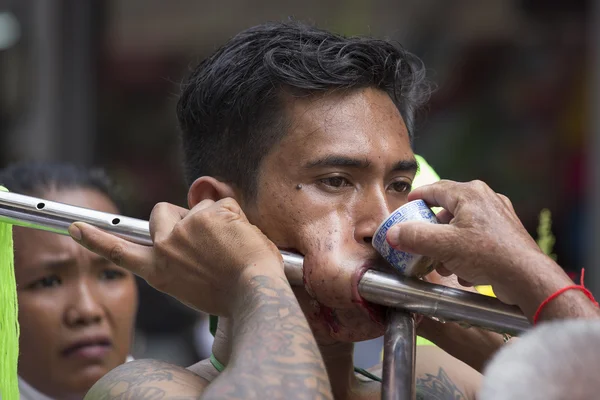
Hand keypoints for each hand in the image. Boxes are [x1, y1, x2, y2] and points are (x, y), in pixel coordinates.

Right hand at [68, 198, 283, 316]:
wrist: (255, 294)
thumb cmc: (233, 294)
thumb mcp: (194, 285)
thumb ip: (181, 260)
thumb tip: (185, 235)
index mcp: (159, 271)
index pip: (120, 252)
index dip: (96, 239)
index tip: (75, 228)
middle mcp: (165, 247)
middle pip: (161, 212)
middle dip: (180, 215)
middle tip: (204, 234)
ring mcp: (185, 228)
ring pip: (199, 207)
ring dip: (215, 219)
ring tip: (232, 246)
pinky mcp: (207, 214)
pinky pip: (223, 203)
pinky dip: (236, 216)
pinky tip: (243, 238)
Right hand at [386, 180, 546, 304]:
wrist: (526, 277)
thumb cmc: (488, 255)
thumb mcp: (443, 245)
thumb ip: (414, 237)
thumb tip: (392, 233)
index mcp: (470, 194)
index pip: (435, 189)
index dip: (417, 197)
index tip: (406, 206)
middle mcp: (485, 199)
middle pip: (448, 209)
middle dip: (432, 230)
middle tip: (421, 242)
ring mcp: (498, 216)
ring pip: (461, 226)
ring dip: (447, 245)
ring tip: (443, 263)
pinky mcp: (504, 234)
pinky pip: (475, 238)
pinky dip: (464, 252)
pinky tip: (463, 270)